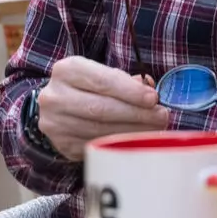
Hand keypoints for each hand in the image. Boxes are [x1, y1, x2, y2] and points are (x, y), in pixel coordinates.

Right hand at [37, 56, 169, 159]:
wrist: (58, 107)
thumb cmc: (89, 87)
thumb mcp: (102, 74)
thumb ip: (126, 80)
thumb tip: (149, 88)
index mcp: (67, 70)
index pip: (102, 81)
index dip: (130, 91)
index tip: (153, 98)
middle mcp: (55, 96)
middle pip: (101, 109)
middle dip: (137, 114)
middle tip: (161, 116)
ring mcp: (55, 123)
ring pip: (99, 130)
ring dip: (132, 131)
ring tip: (155, 128)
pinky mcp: (63, 145)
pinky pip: (96, 146)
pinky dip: (120, 144)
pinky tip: (137, 140)